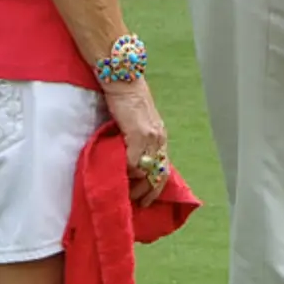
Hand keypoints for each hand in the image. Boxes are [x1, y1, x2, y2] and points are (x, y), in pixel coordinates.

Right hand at [100, 79, 170, 207]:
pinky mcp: (138, 134)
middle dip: (147, 192)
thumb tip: (130, 161)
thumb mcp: (136, 123)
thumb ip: (137, 140)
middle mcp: (159, 138)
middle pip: (158, 174)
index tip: (146, 201)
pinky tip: (120, 172)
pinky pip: (134, 160)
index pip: (164, 169)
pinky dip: (127, 169)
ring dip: (134, 184)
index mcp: (160, 137)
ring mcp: (150, 136)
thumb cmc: (125, 99)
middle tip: (136, 204)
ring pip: (145, 170)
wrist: (123, 79)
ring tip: (124, 192)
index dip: (156, 188)